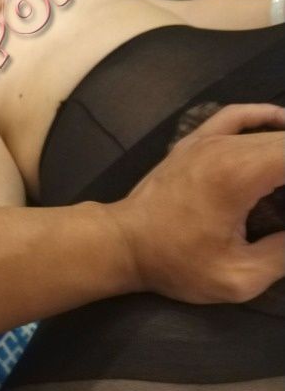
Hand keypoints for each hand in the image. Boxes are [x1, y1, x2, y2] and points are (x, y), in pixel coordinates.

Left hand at [108, 104, 284, 303]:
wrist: (121, 242)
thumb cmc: (175, 263)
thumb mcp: (237, 277)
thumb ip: (284, 254)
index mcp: (243, 174)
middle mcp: (230, 145)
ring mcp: (210, 137)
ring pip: (271, 129)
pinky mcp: (196, 139)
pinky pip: (239, 114)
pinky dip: (267, 117)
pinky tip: (282, 123)